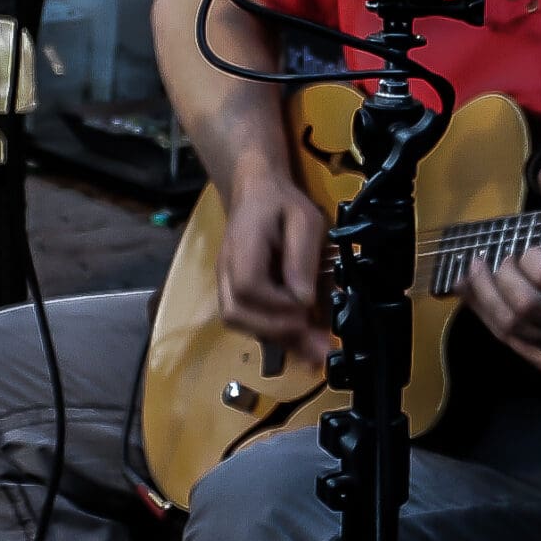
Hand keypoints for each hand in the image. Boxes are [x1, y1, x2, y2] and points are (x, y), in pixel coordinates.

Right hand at [216, 172, 334, 361]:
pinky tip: (302, 344)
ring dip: (274, 336)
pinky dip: (274, 334)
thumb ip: (302, 258)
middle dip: (276, 329)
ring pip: (238, 322)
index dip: (277, 303)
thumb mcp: (305, 220)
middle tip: (315, 338)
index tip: (307, 306)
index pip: (247, 286)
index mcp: (242, 246)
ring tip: (312, 347)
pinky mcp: (234, 293)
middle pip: (235, 313)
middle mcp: (225, 269)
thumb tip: (304, 300)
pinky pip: (247, 320)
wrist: (256, 194)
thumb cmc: (283, 204)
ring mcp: (225, 283)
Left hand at [462, 241, 540, 375]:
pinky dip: (486, 315)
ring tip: (475, 271)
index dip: (528, 260)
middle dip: (500, 278)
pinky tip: (476, 294)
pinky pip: (509, 340)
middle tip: (495, 259)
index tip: (526, 248)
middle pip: (525, 304)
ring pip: (511, 325)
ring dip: (484, 296)